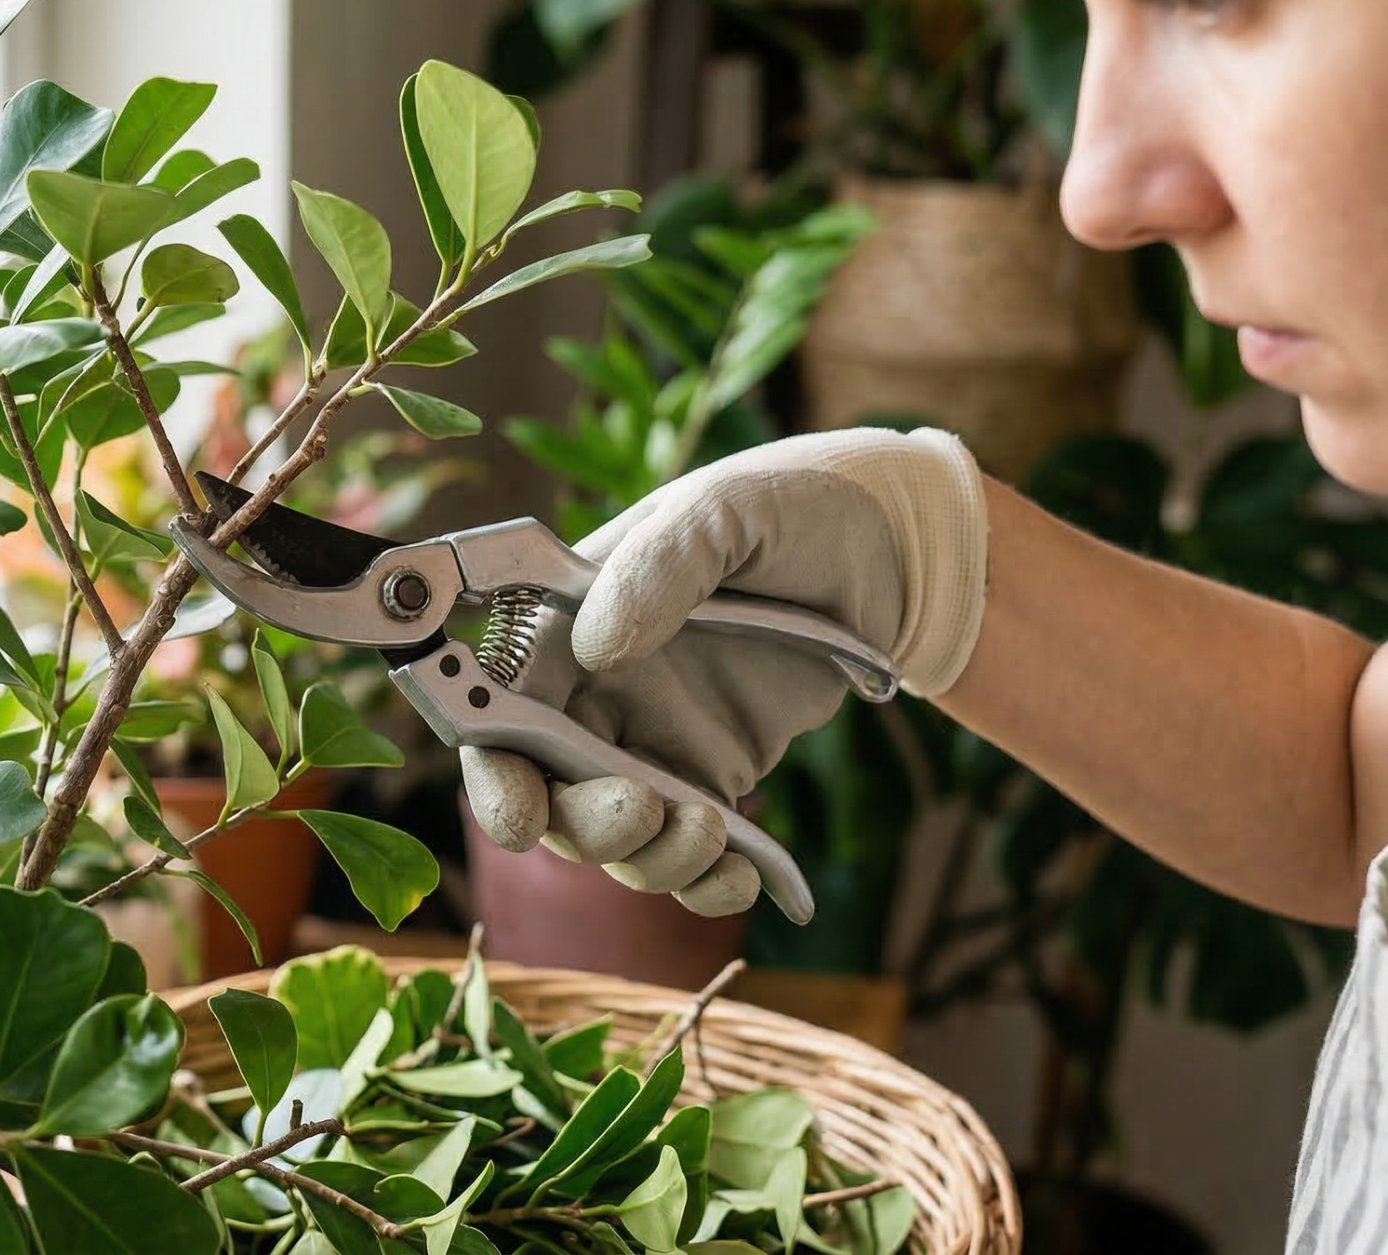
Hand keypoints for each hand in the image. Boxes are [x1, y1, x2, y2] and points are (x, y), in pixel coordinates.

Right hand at [460, 428, 988, 915]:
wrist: (891, 549)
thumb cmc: (787, 506)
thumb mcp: (723, 513)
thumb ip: (658, 567)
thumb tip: (596, 645)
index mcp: (570, 622)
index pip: (502, 705)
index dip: (496, 770)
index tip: (521, 817)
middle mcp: (599, 691)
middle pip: (550, 789)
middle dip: (584, 825)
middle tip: (646, 814)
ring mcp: (655, 741)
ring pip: (616, 835)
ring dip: (649, 858)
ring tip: (711, 834)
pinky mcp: (715, 777)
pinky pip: (689, 850)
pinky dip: (707, 881)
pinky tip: (744, 876)